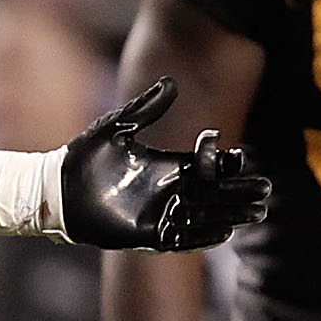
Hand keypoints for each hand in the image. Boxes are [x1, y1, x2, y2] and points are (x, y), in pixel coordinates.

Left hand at [60, 80, 272, 251]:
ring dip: (230, 214)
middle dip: (239, 192)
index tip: (240, 158)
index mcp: (167, 166)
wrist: (56, 189)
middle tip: (265, 191)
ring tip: (256, 213)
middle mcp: (168, 191)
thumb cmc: (83, 157)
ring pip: (205, 215)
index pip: (207, 166)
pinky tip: (224, 233)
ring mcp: (159, 214)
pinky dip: (202, 236)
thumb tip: (171, 83)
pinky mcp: (146, 235)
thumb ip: (145, 108)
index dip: (225, 163)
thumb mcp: (116, 127)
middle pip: (215, 193)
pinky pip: (182, 237)